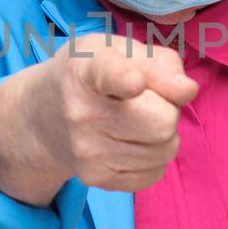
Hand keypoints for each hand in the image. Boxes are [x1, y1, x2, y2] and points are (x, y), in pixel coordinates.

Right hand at [0, 33, 198, 203]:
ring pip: (165, 150)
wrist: (41, 117)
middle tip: (149, 102)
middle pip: (163, 122)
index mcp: (86, 68)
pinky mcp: (95, 178)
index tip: (134, 82)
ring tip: (138, 121)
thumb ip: (160, 63)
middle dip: (168, 110)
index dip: (126, 79)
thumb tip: (186, 91)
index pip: (110, 76)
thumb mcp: (119, 50)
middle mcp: (80, 111)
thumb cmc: (91, 73)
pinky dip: (154, 158)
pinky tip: (131, 142)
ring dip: (164, 136)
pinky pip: (155, 173)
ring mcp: (86, 150)